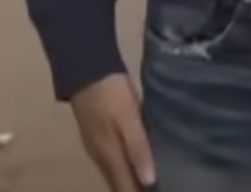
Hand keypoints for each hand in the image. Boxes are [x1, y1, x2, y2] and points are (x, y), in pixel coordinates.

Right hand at [70, 74, 155, 190]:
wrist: (87, 71)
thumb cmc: (111, 95)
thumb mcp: (129, 119)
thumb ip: (138, 149)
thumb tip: (149, 181)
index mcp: (109, 156)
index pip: (125, 187)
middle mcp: (101, 157)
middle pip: (120, 184)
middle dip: (138, 190)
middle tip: (163, 189)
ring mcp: (98, 146)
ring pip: (117, 173)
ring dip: (133, 181)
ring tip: (155, 185)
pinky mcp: (100, 135)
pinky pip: (115, 160)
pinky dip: (128, 167)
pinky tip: (140, 163)